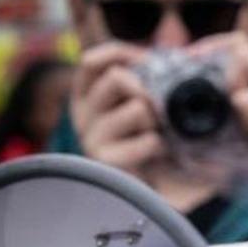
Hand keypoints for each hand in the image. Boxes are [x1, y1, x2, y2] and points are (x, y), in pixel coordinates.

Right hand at [71, 42, 161, 175]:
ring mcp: (90, 139)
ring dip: (159, 122)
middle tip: (159, 111)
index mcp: (87, 96)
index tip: (145, 59)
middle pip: (117, 77)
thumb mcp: (149, 104)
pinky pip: (148, 140)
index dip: (119, 53)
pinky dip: (163, 146)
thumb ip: (143, 77)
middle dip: (148, 91)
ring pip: (137, 108)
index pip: (92, 61)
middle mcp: (83, 116)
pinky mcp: (105, 162)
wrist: (164, 193)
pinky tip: (159, 157)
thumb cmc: (159, 143)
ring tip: (158, 138)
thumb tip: (155, 54)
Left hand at [190, 32, 247, 208]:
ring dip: (240, 122)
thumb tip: (176, 127)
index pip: (238, 43)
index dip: (211, 46)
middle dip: (224, 89)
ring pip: (243, 98)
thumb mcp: (243, 133)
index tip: (188, 61)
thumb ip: (221, 119)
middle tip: (234, 116)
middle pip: (240, 58)